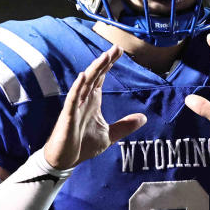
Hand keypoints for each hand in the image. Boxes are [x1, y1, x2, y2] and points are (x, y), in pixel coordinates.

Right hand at [43, 47, 146, 169]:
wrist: (65, 161)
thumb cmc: (83, 146)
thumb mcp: (110, 135)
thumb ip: (125, 125)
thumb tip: (143, 118)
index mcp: (93, 102)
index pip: (101, 78)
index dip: (109, 64)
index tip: (120, 51)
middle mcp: (84, 100)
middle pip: (95, 76)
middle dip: (105, 61)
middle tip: (116, 48)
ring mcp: (75, 107)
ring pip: (85, 84)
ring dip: (94, 70)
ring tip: (104, 56)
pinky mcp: (68, 116)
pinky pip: (72, 99)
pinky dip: (77, 88)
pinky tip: (83, 76)